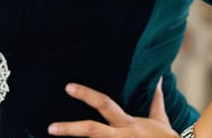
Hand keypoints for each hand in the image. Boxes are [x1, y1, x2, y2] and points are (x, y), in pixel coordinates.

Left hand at [47, 79, 178, 136]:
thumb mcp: (161, 119)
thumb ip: (156, 100)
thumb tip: (159, 79)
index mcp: (128, 124)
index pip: (104, 104)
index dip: (86, 94)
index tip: (68, 87)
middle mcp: (122, 136)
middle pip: (92, 131)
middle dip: (70, 129)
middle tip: (51, 128)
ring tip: (55, 135)